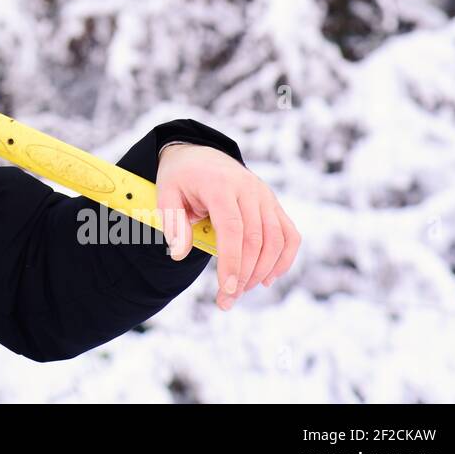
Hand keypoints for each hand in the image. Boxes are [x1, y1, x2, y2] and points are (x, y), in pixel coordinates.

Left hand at [155, 143, 299, 310]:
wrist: (199, 154)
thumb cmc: (181, 177)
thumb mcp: (165, 192)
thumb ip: (172, 222)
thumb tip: (178, 255)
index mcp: (220, 185)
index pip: (232, 228)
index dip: (232, 261)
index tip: (228, 289)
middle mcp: (248, 189)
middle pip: (256, 239)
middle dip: (245, 274)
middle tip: (228, 299)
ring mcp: (265, 196)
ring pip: (276, 239)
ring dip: (263, 271)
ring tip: (242, 290)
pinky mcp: (273, 204)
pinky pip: (289, 234)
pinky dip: (284, 258)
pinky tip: (267, 278)